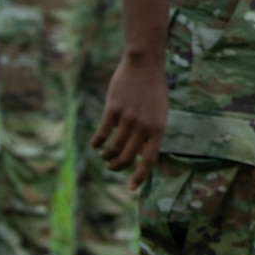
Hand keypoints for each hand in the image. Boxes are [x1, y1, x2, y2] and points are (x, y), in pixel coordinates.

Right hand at [91, 57, 168, 190]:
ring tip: (104, 155)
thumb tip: (138, 157)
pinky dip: (97, 143)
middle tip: (112, 166)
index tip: (130, 189)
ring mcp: (128, 118)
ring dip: (106, 156)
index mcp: (158, 129)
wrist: (145, 65)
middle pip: (126, 157)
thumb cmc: (152, 92)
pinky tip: (95, 144)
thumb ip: (150, 135)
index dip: (139, 177)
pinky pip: (102, 134)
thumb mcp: (159, 114)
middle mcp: (144, 126)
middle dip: (117, 167)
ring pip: (112, 148)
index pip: (148, 160)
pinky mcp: (113, 109)